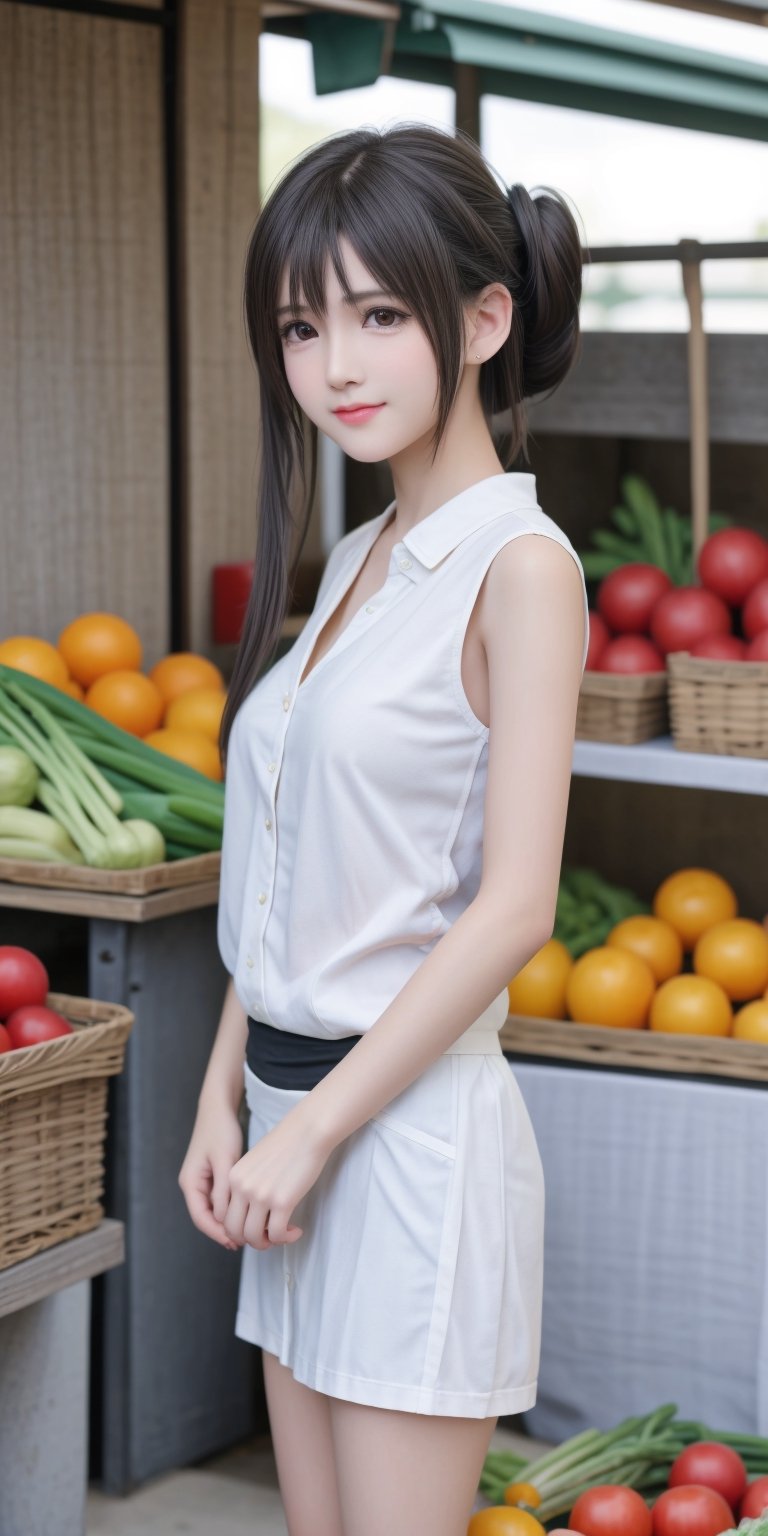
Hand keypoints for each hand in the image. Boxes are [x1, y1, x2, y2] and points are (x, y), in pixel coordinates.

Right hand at [178, 1098, 244, 1251]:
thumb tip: (225, 1216)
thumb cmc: (220, 1130)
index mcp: (190, 1183)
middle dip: (225, 1231)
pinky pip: (221, 1200)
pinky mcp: (213, 1177)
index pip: (201, 1218)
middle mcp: (194, 1186)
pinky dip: (233, 1208)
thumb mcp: (224, 1159)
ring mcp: (202, 1182)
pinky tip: (248, 1213)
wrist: (219, 1108)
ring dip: (230, 1221)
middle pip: (207, 1218)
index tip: (236, 1242)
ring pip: (215, 1210)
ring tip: (251, 1230)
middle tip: (249, 1241)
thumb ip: (223, 1188)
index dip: (218, 1233)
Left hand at [223, 1108, 329, 1249]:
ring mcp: (260, 1195)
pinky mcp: (282, 1201)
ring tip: (283, 1235)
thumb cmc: (287, 1145)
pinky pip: (277, 1233)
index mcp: (233, 1177)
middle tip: (268, 1237)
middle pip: (234, 1231)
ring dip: (267, 1243)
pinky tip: (296, 1231)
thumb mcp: (255, 1163)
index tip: (256, 1227)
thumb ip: (247, 1185)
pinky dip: (286, 1238)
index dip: (239, 1228)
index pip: (224, 1216)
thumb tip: (251, 1214)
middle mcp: (241, 1188)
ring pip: (253, 1237)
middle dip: (250, 1240)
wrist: (308, 1130)